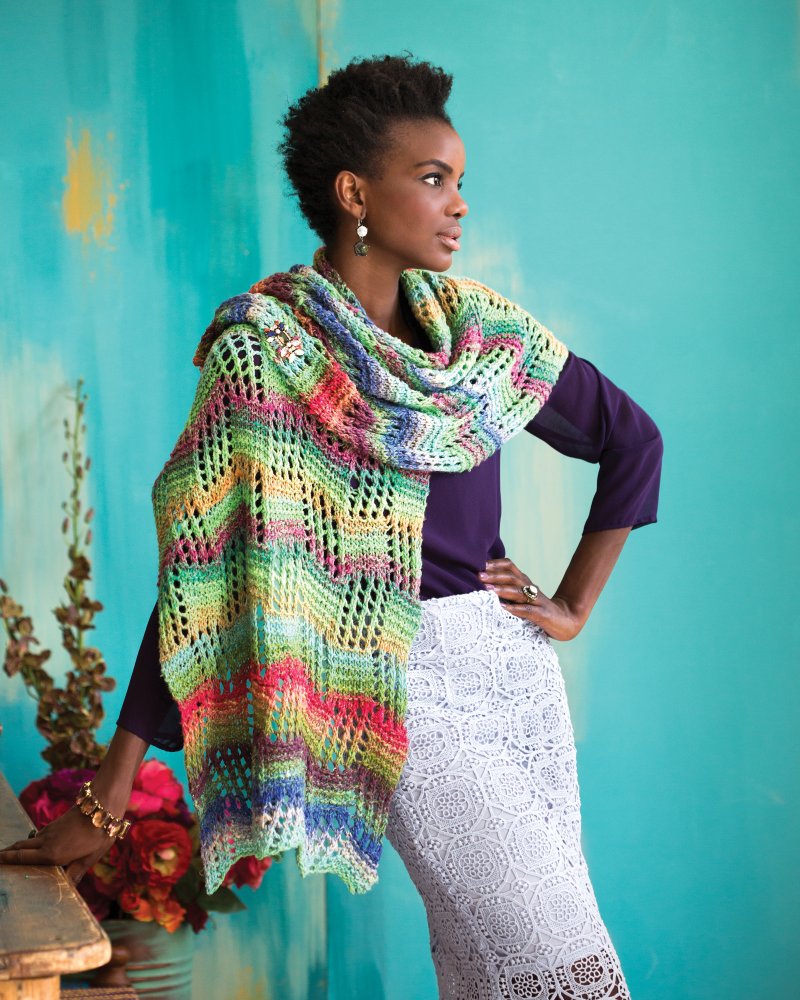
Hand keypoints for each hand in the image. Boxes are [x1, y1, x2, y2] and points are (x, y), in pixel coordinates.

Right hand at [0, 804, 117, 886]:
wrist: (102, 805)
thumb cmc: (98, 834)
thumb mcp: (89, 858)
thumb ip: (75, 873)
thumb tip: (68, 889)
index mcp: (51, 854)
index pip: (20, 858)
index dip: (5, 860)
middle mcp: (46, 842)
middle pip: (19, 848)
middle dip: (5, 854)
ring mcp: (50, 831)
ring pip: (28, 841)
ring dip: (17, 848)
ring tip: (9, 856)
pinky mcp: (56, 824)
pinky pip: (38, 836)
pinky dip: (31, 842)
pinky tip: (34, 846)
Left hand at [478, 557, 583, 640]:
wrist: (566, 621)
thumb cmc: (538, 610)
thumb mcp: (523, 597)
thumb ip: (508, 591)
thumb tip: (484, 586)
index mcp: (525, 583)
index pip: (511, 567)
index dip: (497, 564)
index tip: (480, 565)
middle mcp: (531, 589)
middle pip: (512, 577)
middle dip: (495, 575)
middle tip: (479, 576)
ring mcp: (537, 601)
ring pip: (519, 592)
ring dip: (503, 590)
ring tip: (488, 590)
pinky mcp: (542, 614)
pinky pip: (528, 610)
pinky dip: (515, 609)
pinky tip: (503, 608)